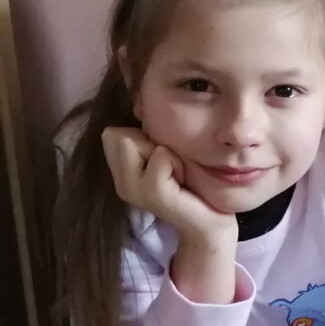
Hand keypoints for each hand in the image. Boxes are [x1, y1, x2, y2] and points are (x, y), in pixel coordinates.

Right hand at [101, 127, 234, 243]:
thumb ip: (147, 137)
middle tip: (172, 166)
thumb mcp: (167, 155)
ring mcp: (133, 190)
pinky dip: (176, 161)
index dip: (142, 137)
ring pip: (133, 142)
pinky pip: (160, 157)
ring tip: (178, 172)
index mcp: (122, 172)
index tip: (163, 158)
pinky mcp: (153, 194)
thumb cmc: (193, 182)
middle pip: (119, 134)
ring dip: (166, 151)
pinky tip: (183, 178)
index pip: (112, 133)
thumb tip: (139, 107)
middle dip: (152, 141)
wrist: (212, 218)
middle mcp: (121, 182)